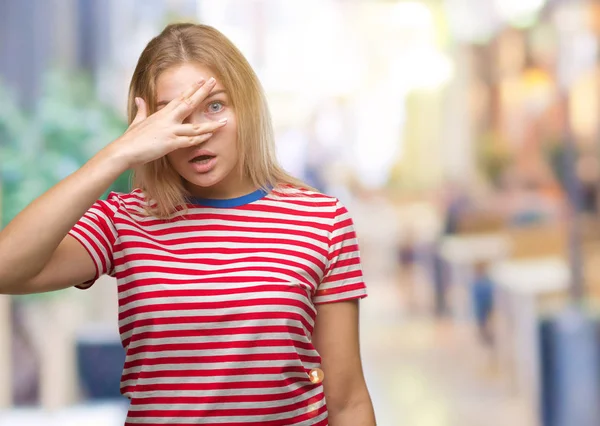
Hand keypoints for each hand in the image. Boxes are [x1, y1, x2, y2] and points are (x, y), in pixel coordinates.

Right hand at [109, 78, 226, 167]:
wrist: (124, 150)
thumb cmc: (130, 138)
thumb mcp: (137, 121)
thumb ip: (141, 109)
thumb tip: (139, 99)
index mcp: (161, 113)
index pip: (180, 97)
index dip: (192, 89)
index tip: (202, 80)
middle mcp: (167, 119)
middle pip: (189, 103)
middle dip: (202, 92)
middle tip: (214, 82)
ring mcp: (170, 130)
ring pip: (195, 127)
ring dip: (211, 124)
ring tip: (224, 120)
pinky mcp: (170, 143)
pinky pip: (190, 141)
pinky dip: (201, 139)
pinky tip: (210, 136)